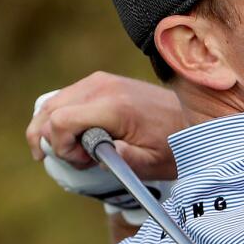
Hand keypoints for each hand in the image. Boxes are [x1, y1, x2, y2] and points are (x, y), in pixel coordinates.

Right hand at [25, 71, 183, 179]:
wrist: (192, 119)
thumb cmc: (173, 146)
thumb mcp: (153, 162)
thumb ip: (127, 161)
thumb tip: (100, 157)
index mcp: (115, 107)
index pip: (60, 121)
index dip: (60, 147)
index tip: (83, 161)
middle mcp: (103, 86)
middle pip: (50, 111)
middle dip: (53, 140)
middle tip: (79, 160)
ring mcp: (100, 80)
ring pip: (53, 103)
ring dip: (53, 130)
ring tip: (75, 153)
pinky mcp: (101, 81)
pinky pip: (66, 97)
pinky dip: (60, 118)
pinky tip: (71, 138)